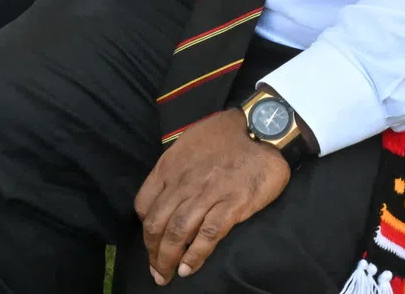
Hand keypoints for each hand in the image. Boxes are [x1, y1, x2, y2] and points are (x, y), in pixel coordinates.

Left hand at [135, 109, 290, 284]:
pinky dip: (194, 256)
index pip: (145, 203)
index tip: (149, 241)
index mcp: (169, 166)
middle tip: (155, 270)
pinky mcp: (231, 205)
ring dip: (167, 258)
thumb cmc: (223, 134)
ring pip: (177, 232)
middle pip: (157, 223)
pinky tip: (187, 269)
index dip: (144, 227)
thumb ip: (174, 166)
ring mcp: (206, 194)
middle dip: (152, 251)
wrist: (259, 129)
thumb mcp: (187, 142)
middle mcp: (183, 182)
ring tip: (166, 275)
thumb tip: (165, 189)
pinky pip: (207, 235)